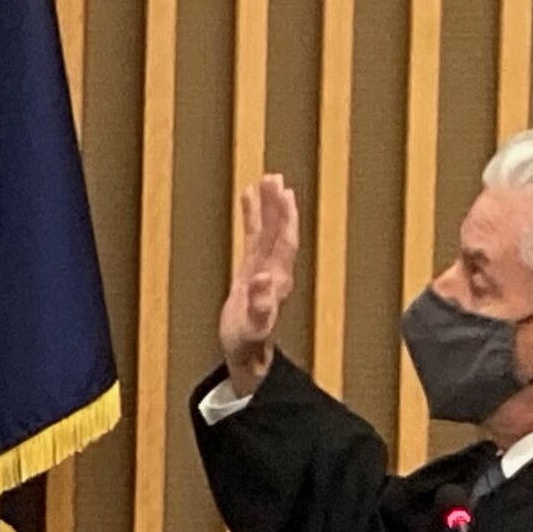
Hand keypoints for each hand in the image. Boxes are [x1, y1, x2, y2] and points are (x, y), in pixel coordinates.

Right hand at [219, 175, 299, 396]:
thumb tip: (262, 279)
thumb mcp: (253, 327)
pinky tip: (248, 200)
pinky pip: (253, 237)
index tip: (282, 194)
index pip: (285, 241)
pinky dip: (252, 218)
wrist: (247, 353)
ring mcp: (263, 267)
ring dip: (267, 206)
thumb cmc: (250, 343)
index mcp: (278, 279)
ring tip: (263, 181)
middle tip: (273, 178)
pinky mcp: (250, 270)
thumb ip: (260, 305)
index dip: (285, 218)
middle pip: (279, 230)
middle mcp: (274, 269)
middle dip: (277, 205)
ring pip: (267, 230)